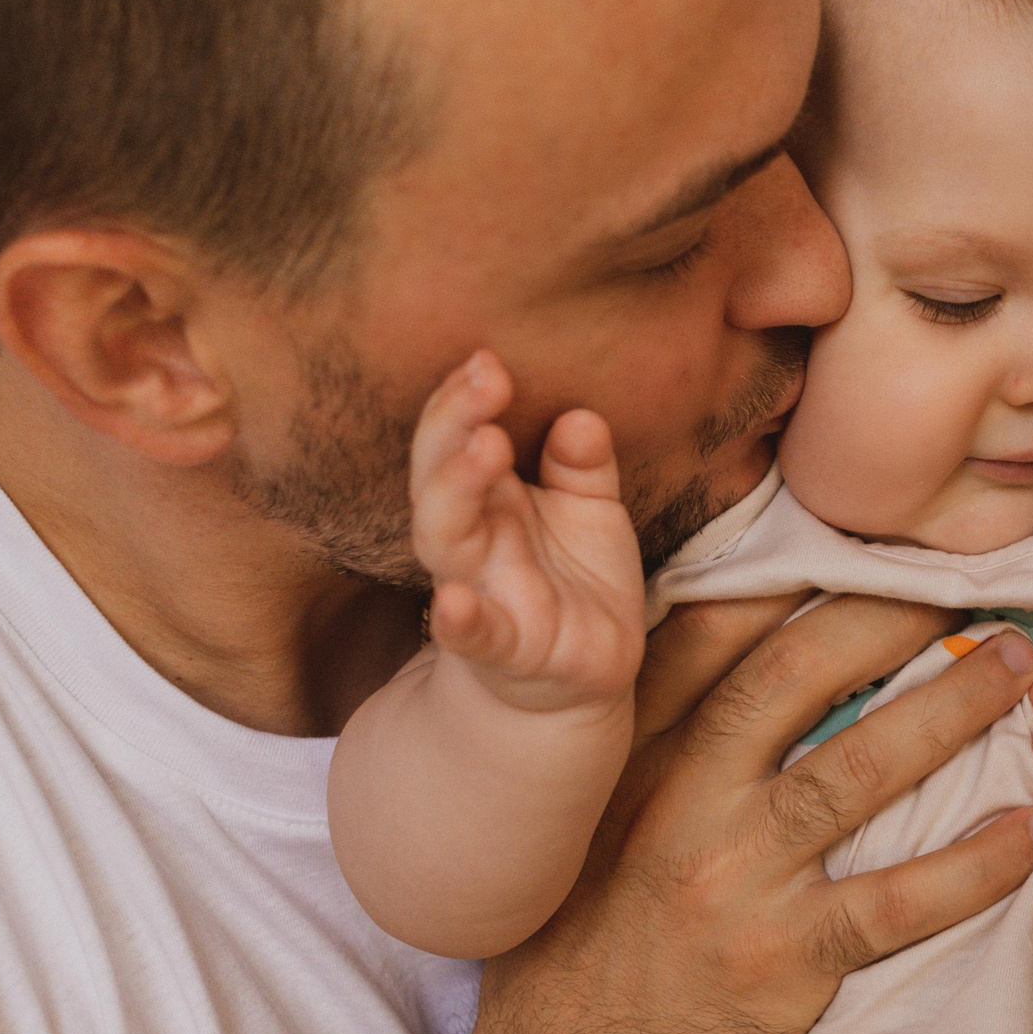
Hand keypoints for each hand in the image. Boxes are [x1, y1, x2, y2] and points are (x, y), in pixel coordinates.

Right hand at [412, 350, 642, 713]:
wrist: (582, 674)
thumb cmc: (577, 578)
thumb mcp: (591, 510)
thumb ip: (583, 465)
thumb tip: (581, 418)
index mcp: (492, 498)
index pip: (460, 437)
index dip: (464, 400)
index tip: (487, 358)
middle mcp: (475, 539)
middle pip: (441, 476)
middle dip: (453, 424)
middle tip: (486, 376)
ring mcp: (484, 592)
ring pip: (445, 538)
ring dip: (455, 489)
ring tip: (482, 446)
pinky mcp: (506, 650)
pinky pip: (475, 635)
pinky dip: (462, 621)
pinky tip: (453, 603)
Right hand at [477, 594, 1032, 1033]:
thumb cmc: (584, 934)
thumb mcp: (582, 813)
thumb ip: (648, 729)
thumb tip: (735, 629)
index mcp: (627, 754)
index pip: (709, 635)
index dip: (793, 578)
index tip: (865, 543)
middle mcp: (676, 801)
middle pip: (794, 678)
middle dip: (887, 619)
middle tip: (965, 586)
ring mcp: (733, 880)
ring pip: (856, 771)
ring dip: (948, 711)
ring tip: (1018, 668)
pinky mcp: (784, 960)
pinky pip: (897, 902)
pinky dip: (971, 866)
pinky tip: (1030, 832)